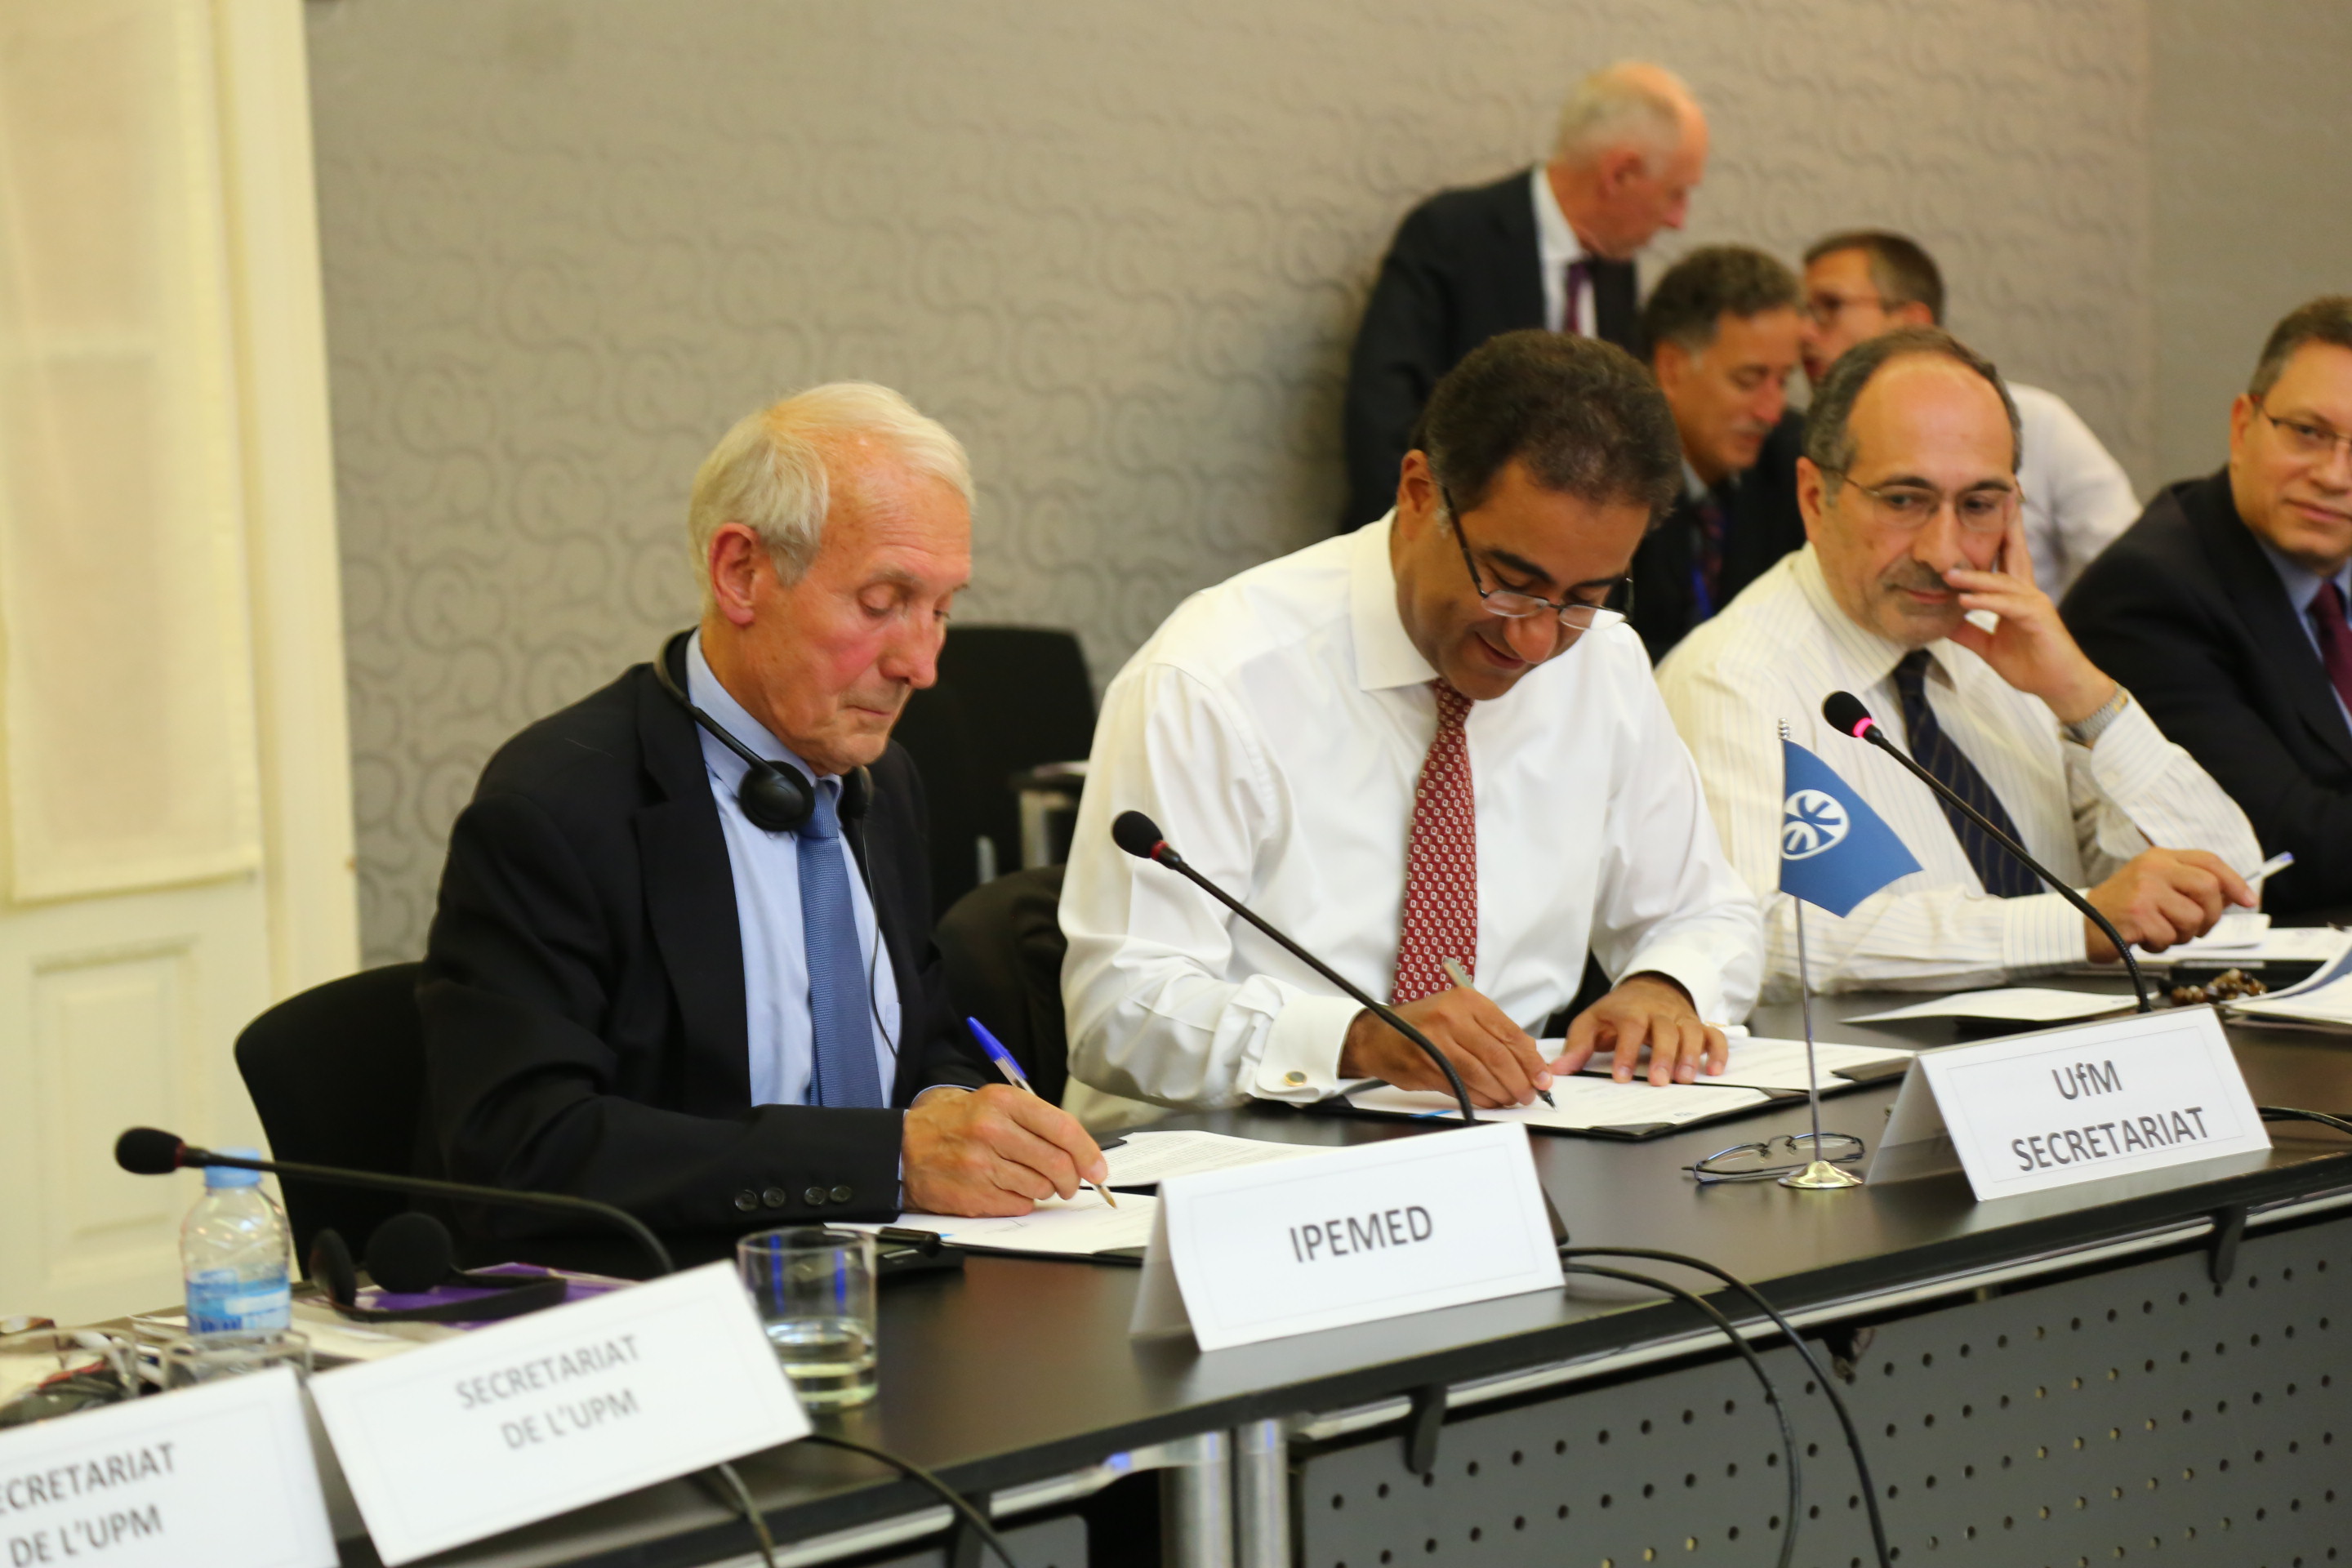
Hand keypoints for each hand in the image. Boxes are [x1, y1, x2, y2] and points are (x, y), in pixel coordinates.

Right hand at [900, 1085, 1106, 1216]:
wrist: (904, 1149)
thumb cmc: (953, 1125)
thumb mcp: (991, 1104)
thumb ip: (1033, 1121)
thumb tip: (1079, 1150)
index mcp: (1003, 1102)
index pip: (1063, 1128)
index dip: (1089, 1152)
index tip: (1098, 1169)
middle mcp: (993, 1130)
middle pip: (1057, 1163)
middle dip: (1072, 1179)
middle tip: (1070, 1183)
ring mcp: (982, 1165)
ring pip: (1041, 1187)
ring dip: (1044, 1190)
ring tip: (1027, 1180)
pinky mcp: (974, 1195)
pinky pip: (1019, 1205)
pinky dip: (1021, 1201)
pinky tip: (1006, 1189)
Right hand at [1337, 987, 1551, 1107]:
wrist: (1379, 1036)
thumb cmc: (1424, 1024)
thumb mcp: (1461, 1014)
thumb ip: (1494, 1032)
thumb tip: (1530, 1058)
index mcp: (1466, 1001)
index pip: (1510, 1034)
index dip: (1531, 1061)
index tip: (1544, 1078)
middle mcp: (1451, 1018)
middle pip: (1498, 1057)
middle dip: (1520, 1081)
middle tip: (1530, 1094)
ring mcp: (1436, 1043)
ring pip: (1481, 1075)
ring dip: (1501, 1093)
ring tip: (1511, 1099)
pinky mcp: (1425, 1067)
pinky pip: (1462, 1088)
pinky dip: (1481, 1098)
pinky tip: (1490, 1101)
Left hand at [1554, 973, 1727, 1086]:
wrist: (1647, 987)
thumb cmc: (1617, 1011)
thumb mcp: (1591, 1021)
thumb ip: (1577, 1045)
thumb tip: (1559, 1070)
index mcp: (1630, 1010)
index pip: (1629, 1027)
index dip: (1626, 1052)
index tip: (1621, 1077)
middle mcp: (1658, 1013)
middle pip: (1664, 1030)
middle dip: (1662, 1056)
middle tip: (1659, 1081)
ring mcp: (1680, 1018)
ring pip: (1690, 1032)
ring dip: (1690, 1055)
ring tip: (1685, 1079)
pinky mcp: (1697, 1024)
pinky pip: (1714, 1034)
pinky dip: (1718, 1051)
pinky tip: (1715, 1070)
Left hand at [1942, 511, 2115, 723]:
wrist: (2060, 687)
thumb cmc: (2032, 665)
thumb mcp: (1989, 646)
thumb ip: (1968, 631)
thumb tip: (1942, 622)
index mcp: (2017, 596)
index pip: (2006, 558)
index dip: (1998, 534)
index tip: (1989, 508)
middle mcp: (2028, 593)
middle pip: (2015, 552)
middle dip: (2005, 525)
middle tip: (1997, 498)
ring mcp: (2035, 605)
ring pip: (2003, 583)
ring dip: (1975, 578)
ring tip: (1948, 574)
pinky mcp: (2039, 620)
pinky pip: (2009, 607)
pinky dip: (1986, 602)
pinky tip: (1965, 601)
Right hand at [2083, 848, 2256, 959]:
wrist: (2081, 922)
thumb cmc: (2123, 908)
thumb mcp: (2156, 886)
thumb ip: (2191, 887)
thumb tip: (2231, 896)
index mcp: (2160, 858)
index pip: (2209, 861)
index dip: (2235, 882)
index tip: (2248, 901)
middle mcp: (2152, 868)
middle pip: (2209, 888)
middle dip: (2211, 916)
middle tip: (2197, 927)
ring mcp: (2144, 890)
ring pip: (2193, 918)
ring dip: (2183, 935)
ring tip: (2162, 932)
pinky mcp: (2137, 914)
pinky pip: (2170, 937)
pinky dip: (2161, 946)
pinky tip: (2144, 939)